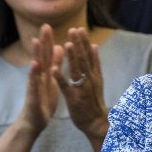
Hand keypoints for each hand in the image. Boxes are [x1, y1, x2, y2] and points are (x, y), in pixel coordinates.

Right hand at [18, 24, 62, 134]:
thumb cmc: (43, 100)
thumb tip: (59, 47)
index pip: (48, 54)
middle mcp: (39, 76)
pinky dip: (34, 74)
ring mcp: (35, 85)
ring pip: (36, 68)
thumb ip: (55, 64)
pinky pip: (34, 83)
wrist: (34, 121)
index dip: (49, 41)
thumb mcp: (53, 80)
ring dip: (36, 55)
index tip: (49, 26)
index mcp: (46, 73)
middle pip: (42, 56)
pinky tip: (34, 64)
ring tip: (36, 40)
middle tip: (45, 26)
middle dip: (43, 42)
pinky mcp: (33, 95)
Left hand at [52, 27, 108, 149]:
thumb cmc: (94, 101)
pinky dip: (60, 78)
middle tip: (74, 30)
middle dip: (79, 44)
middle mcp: (90, 80)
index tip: (80, 29)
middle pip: (84, 59)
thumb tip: (95, 46)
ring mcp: (82, 89)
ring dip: (72, 58)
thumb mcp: (97, 80)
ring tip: (68, 44)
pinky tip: (54, 69)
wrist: (96, 123)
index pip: (89, 55)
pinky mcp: (74, 99)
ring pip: (77, 71)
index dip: (84, 42)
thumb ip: (95, 63)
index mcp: (94, 75)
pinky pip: (66, 87)